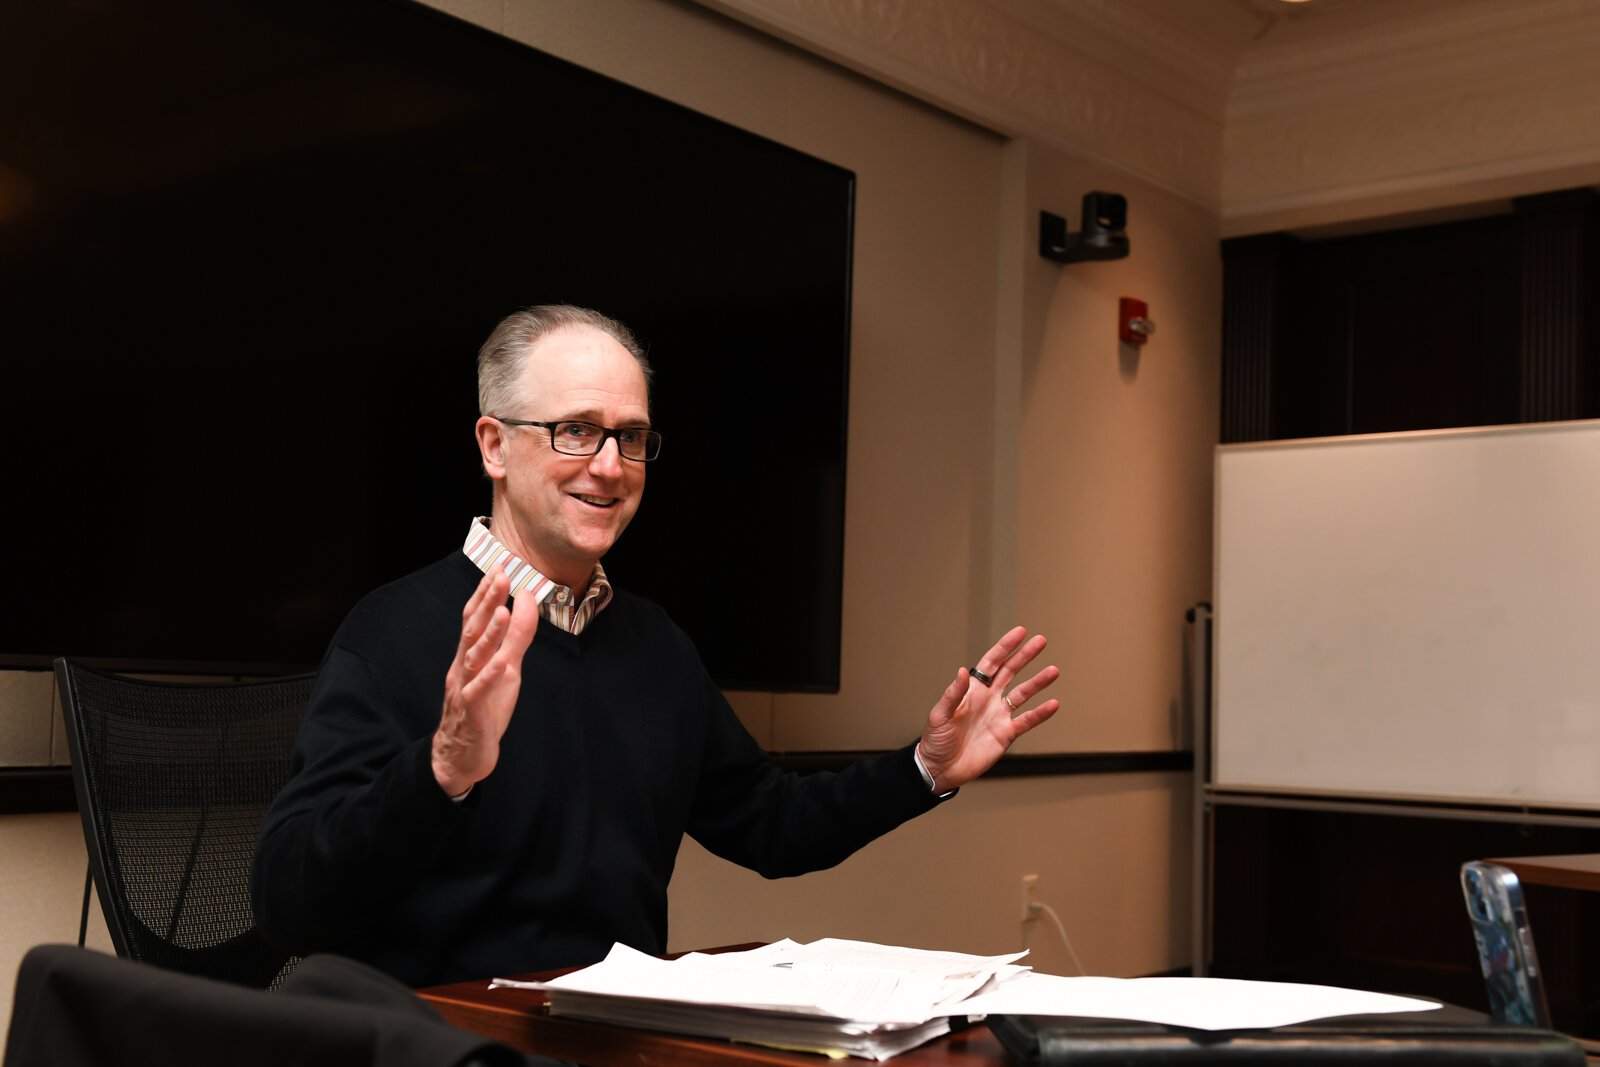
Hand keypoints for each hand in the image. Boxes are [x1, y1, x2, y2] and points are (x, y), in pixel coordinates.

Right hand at [431, 563, 538, 796]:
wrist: (462, 755)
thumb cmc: (483, 708)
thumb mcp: (506, 669)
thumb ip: (515, 639)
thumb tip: (526, 604)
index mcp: (470, 655)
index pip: (475, 618)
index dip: (486, 593)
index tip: (499, 567)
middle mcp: (463, 667)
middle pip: (473, 630)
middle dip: (487, 602)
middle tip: (501, 574)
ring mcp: (465, 689)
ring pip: (474, 657)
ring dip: (489, 633)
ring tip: (502, 609)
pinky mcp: (471, 712)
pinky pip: (478, 692)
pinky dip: (488, 676)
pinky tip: (500, 662)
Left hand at [917, 626, 1059, 792]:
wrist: (941, 769)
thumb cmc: (935, 740)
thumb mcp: (940, 714)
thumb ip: (954, 694)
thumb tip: (963, 670)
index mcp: (972, 690)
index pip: (992, 663)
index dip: (1006, 647)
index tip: (1021, 632)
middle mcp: (988, 699)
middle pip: (1011, 672)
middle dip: (1025, 656)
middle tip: (1041, 641)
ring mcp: (999, 716)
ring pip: (1023, 694)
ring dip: (1038, 682)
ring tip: (1053, 671)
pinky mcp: (1006, 734)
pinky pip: (1026, 721)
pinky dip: (1040, 713)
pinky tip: (1053, 704)